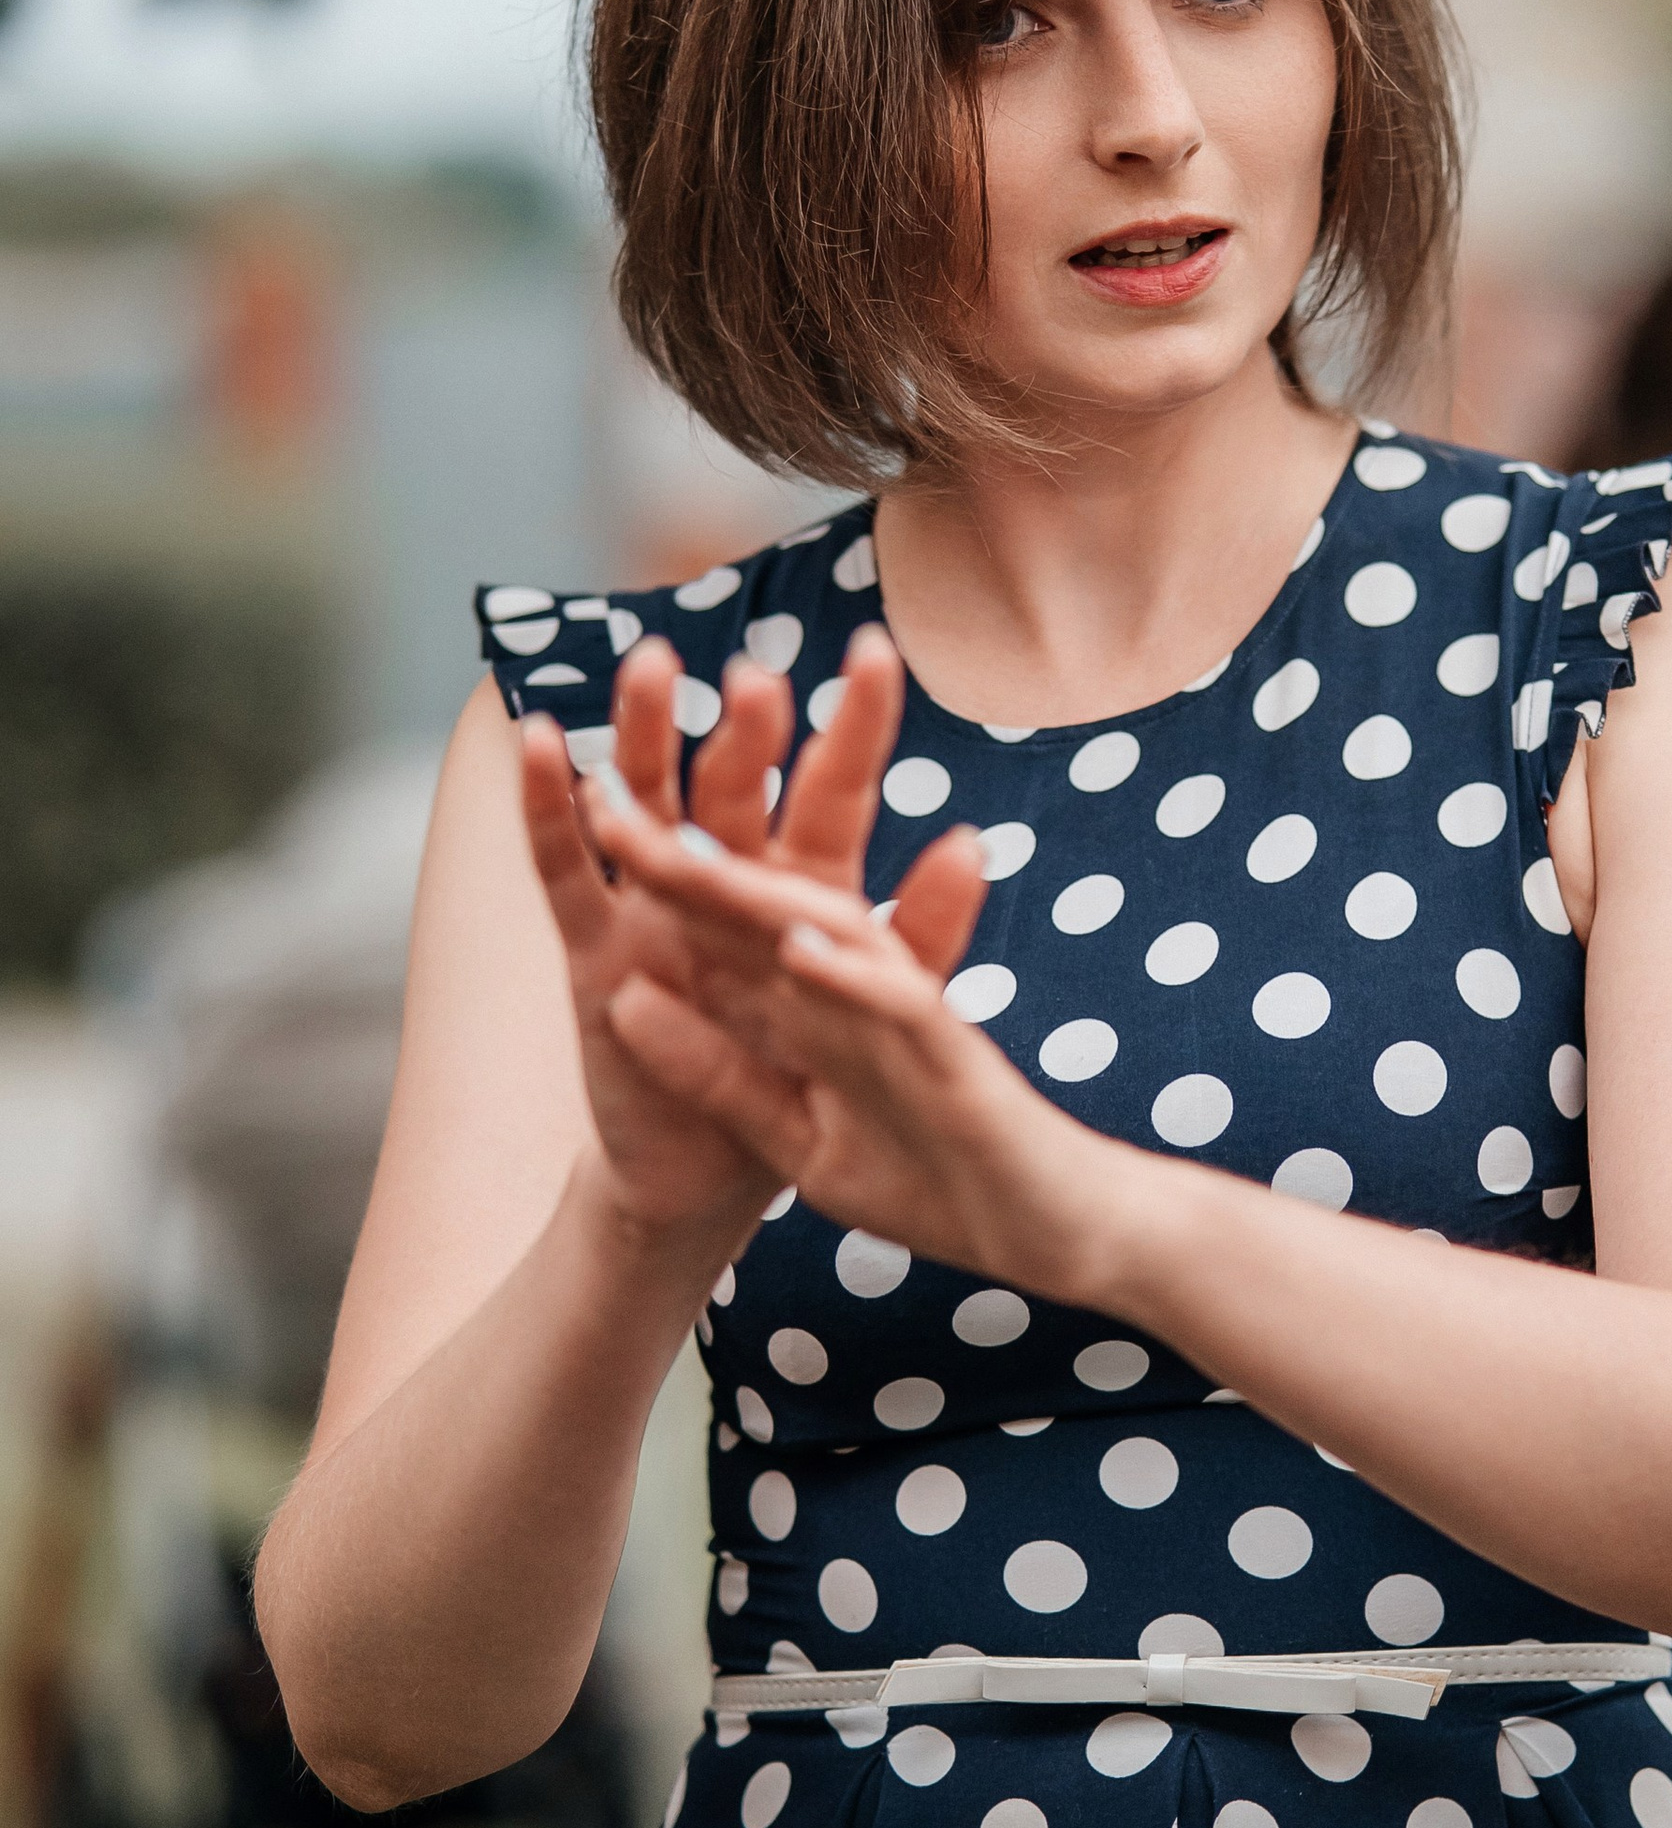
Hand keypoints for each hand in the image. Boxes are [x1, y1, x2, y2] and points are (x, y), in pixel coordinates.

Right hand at [520, 623, 968, 1252]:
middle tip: (759, 675)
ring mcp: (653, 907)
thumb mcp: (875, 1013)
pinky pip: (568, 872)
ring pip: (648, 802)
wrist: (718, 1177)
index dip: (854, 725)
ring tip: (651, 665)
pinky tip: (543, 746)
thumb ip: (920, 935)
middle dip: (746, 729)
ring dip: (646, 735)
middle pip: (735, 784)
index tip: (879, 649)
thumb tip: (971, 843)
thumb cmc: (808, 1083)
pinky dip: (550, 809)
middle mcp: (726, 878)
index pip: (833, 790)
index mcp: (802, 885)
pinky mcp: (596, 954)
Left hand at [579, 641, 1143, 1310]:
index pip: (726, 930)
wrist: (1063, 1231)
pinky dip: (849, 977)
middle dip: (690, 843)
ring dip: (754, 887)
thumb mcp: (796, 1137)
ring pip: (827, 929)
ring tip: (678, 848)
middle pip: (766, 901)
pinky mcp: (959, 1060)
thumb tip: (627, 1003)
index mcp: (817, 1008)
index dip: (655, 875)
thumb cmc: (941, 1182)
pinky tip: (798, 946)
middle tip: (608, 781)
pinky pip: (899, 1007)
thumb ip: (719, 1074)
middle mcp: (859, 992)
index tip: (581, 817)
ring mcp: (911, 1019)